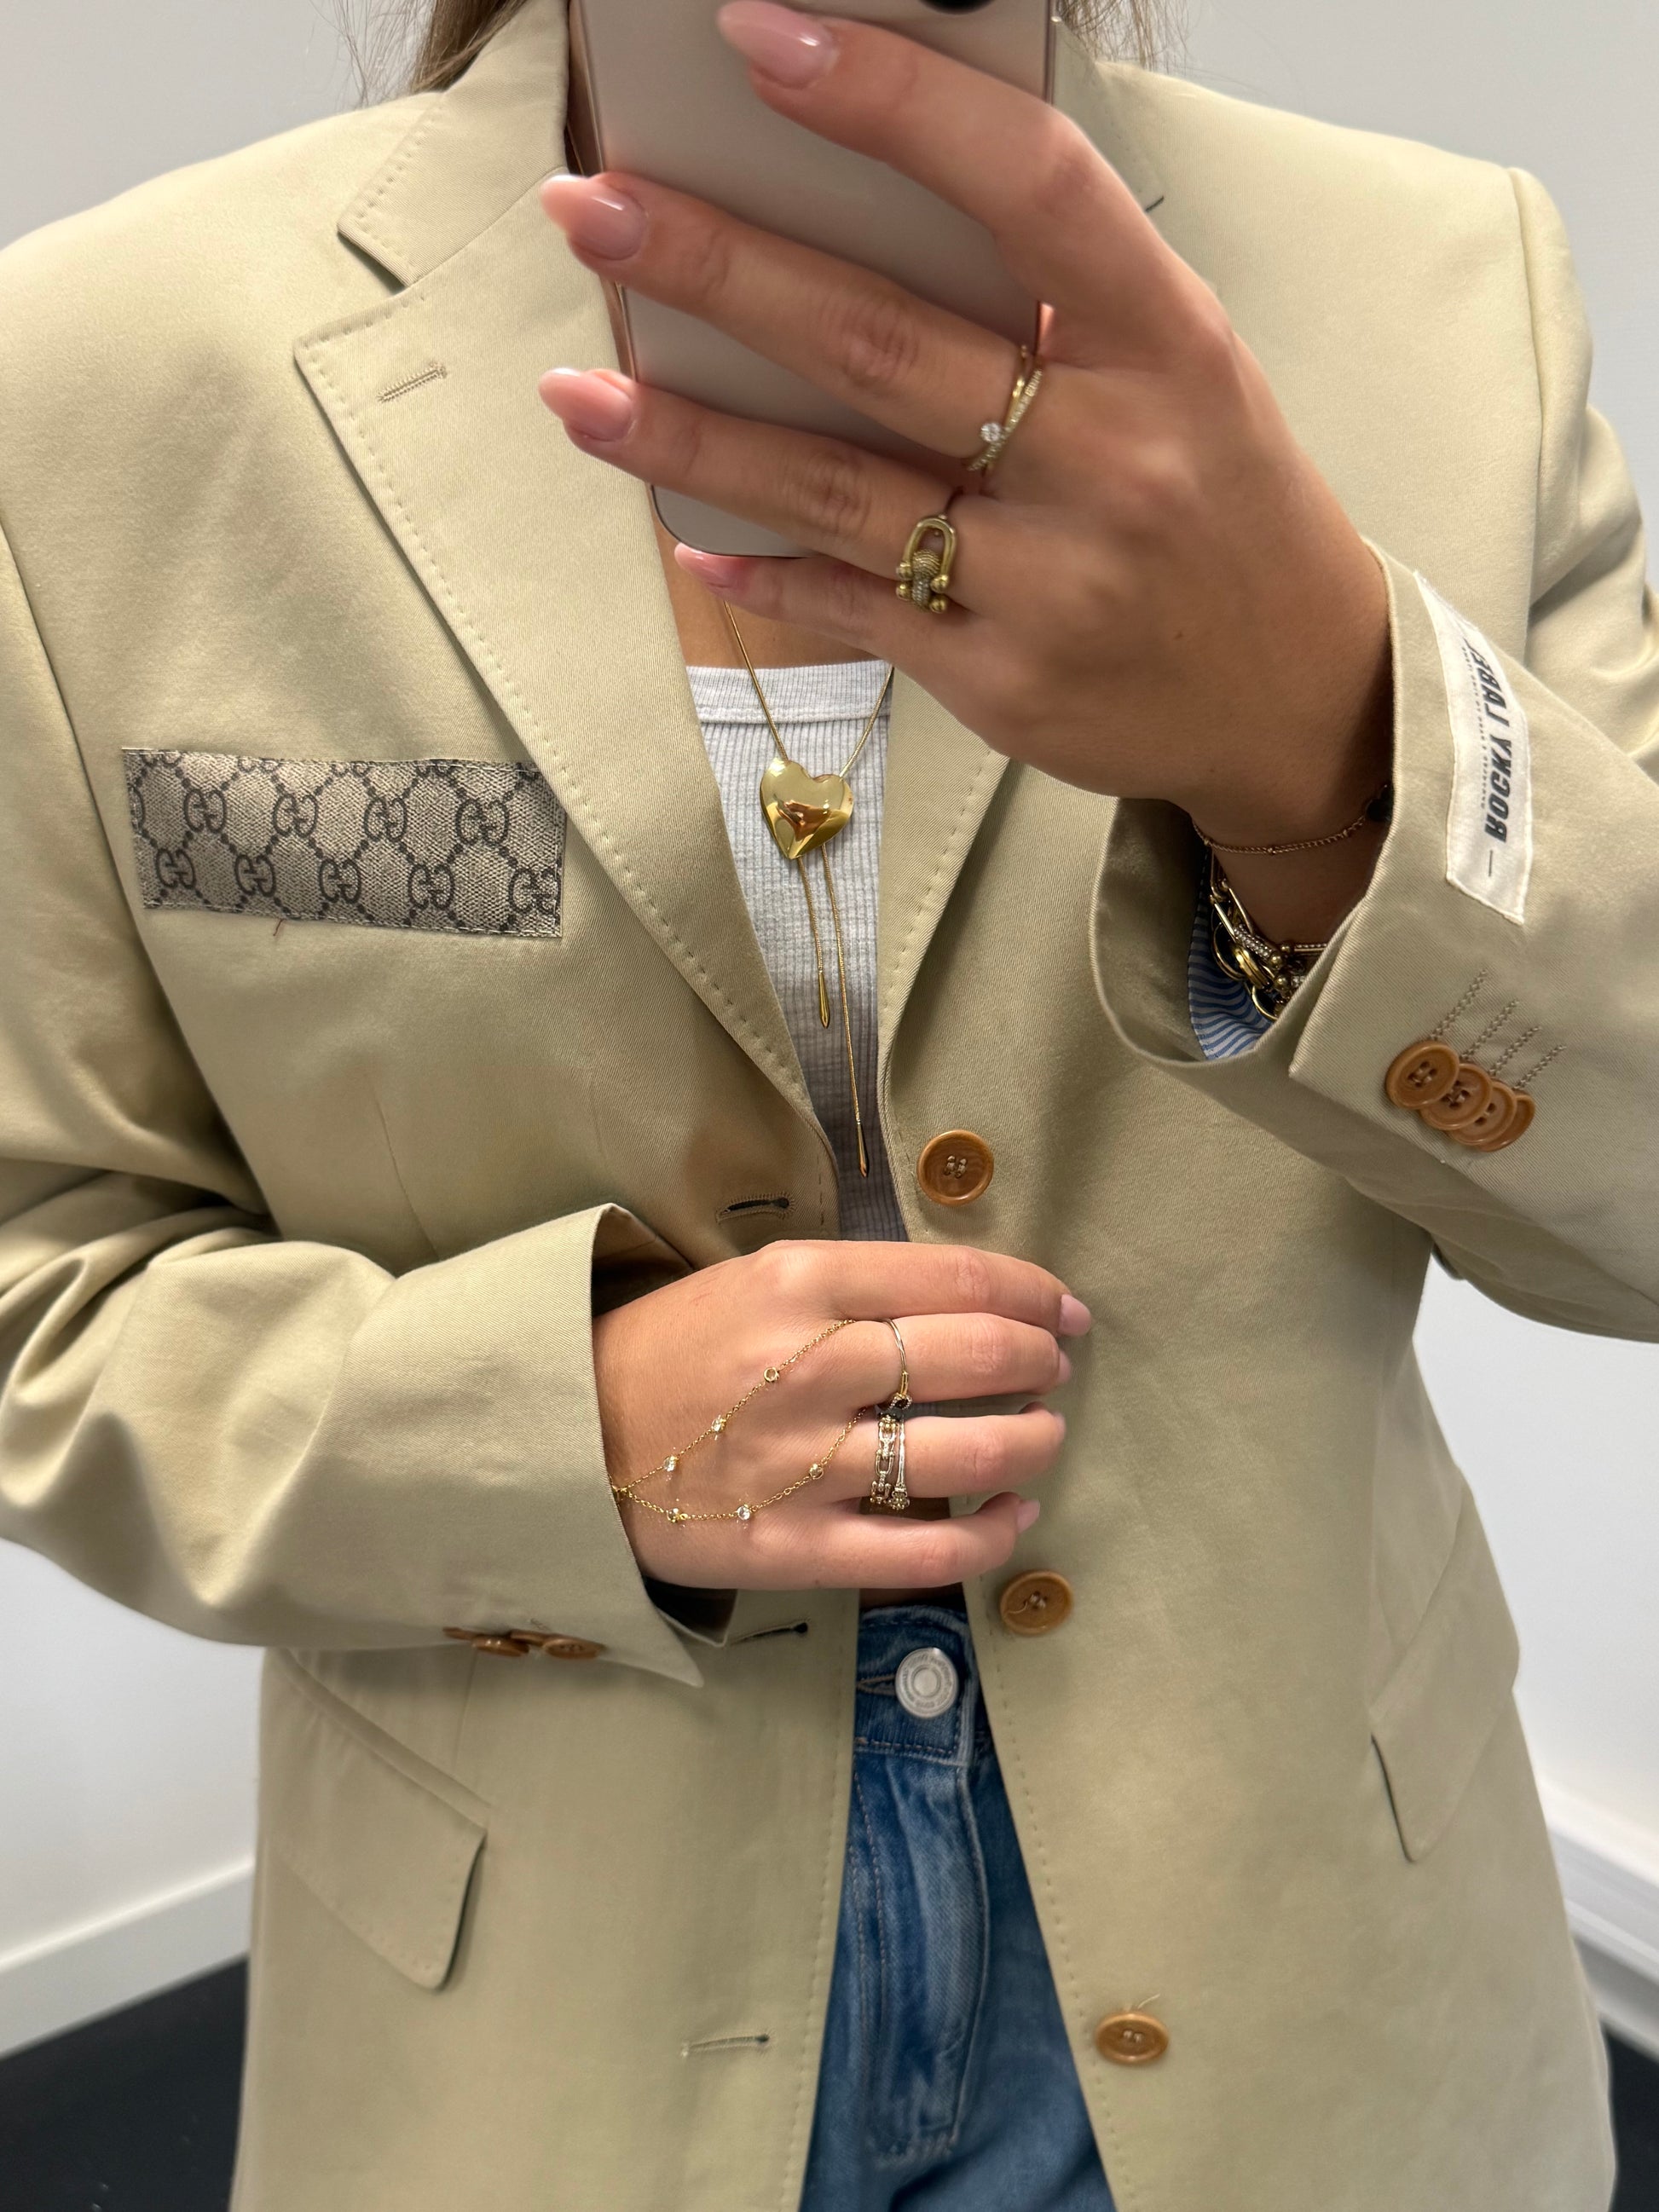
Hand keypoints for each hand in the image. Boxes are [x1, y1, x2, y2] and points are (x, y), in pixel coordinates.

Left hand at [540, 2, 1393, 902]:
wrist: (1300, 695)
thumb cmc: (1224, 505)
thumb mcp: (1187, 369)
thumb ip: (1056, 299)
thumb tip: (861, 212)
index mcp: (1170, 344)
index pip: (1027, 188)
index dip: (892, 105)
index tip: (763, 39)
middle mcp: (1112, 459)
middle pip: (883, 344)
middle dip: (721, 270)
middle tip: (597, 215)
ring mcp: (1053, 582)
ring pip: (839, 491)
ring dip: (691, 435)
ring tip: (577, 391)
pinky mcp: (1004, 683)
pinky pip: (854, 612)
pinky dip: (761, 573)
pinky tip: (684, 536)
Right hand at [591, 1240, 1089, 1589]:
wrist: (568, 1435)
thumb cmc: (675, 1348)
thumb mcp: (756, 1279)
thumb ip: (858, 1284)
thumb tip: (977, 1299)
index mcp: (800, 1283)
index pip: (957, 1279)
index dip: (1033, 1293)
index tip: (1063, 1308)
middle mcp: (808, 1366)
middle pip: (974, 1356)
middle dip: (1039, 1360)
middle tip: (1052, 1367)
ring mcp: (802, 1463)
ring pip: (964, 1450)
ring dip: (1030, 1441)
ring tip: (1042, 1434)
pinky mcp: (793, 1547)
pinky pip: (921, 1550)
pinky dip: (989, 1537)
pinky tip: (1015, 1518)